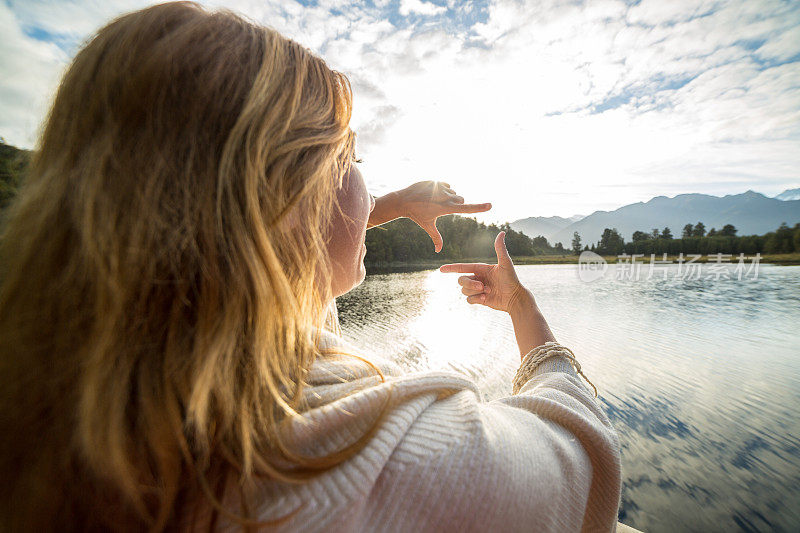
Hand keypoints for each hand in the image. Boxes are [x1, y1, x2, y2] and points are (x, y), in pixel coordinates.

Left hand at [369, 181, 490, 252]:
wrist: (403, 200)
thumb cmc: (416, 215)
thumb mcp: (427, 226)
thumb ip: (436, 238)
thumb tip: (438, 251)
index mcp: (445, 208)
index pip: (466, 209)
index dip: (479, 208)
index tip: (490, 205)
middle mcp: (445, 197)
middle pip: (461, 199)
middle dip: (457, 203)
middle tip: (442, 207)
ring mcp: (441, 187)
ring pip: (454, 192)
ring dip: (449, 196)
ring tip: (435, 200)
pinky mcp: (437, 181)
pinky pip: (447, 185)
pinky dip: (443, 189)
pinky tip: (432, 193)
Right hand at [439, 231, 527, 312]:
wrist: (515, 298)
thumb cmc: (512, 280)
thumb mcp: (505, 264)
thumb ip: (500, 249)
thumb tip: (502, 232)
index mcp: (481, 269)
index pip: (462, 267)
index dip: (451, 268)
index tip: (441, 269)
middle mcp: (477, 278)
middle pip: (461, 280)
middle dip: (470, 284)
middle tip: (482, 286)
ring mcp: (478, 289)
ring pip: (464, 290)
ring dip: (475, 292)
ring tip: (488, 293)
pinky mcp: (479, 299)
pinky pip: (468, 300)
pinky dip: (475, 299)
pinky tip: (485, 299)